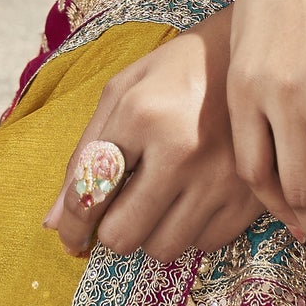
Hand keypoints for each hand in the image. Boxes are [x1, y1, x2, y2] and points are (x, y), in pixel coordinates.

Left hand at [44, 6, 262, 263]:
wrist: (250, 57)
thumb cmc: (176, 73)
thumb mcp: (121, 94)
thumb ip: (84, 156)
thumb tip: (55, 223)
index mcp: (141, 116)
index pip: (91, 195)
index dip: (73, 226)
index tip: (72, 237)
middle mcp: (181, 152)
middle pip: (124, 236)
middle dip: (113, 230)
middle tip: (120, 211)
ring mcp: (220, 177)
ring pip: (164, 248)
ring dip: (153, 232)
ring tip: (160, 199)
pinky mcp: (250, 195)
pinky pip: (205, 244)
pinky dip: (192, 230)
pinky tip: (194, 198)